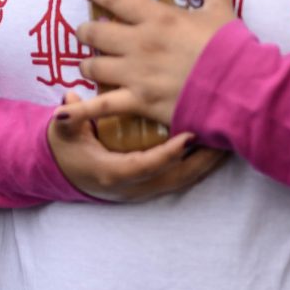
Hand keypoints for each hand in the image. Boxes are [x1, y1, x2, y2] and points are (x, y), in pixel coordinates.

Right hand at [48, 96, 230, 201]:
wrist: (64, 173)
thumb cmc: (66, 149)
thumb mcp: (62, 133)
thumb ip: (68, 118)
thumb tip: (70, 99)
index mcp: (111, 173)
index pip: (147, 165)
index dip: (169, 152)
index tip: (189, 135)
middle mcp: (131, 187)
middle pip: (175, 177)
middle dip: (201, 160)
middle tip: (223, 138)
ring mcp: (142, 190)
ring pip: (182, 180)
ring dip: (205, 163)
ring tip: (227, 142)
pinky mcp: (150, 186)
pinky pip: (180, 178)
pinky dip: (198, 165)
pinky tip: (213, 150)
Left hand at [78, 0, 236, 127]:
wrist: (240, 87)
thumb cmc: (231, 48)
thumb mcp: (222, 11)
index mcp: (157, 17)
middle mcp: (138, 42)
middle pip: (94, 33)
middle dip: (86, 32)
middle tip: (87, 33)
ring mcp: (134, 73)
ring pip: (92, 65)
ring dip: (87, 64)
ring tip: (89, 64)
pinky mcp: (137, 101)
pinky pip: (100, 106)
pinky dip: (79, 111)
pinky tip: (60, 112)